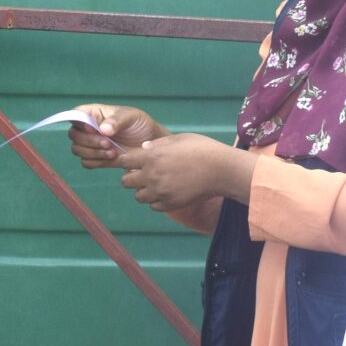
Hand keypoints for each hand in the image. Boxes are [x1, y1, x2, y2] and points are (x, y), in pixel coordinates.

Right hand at [68, 104, 165, 167]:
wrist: (149, 143)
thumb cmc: (139, 124)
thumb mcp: (131, 117)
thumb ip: (117, 121)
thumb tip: (103, 129)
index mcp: (94, 113)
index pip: (75, 114)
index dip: (79, 123)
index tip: (93, 129)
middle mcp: (88, 127)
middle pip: (74, 135)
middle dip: (90, 142)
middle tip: (108, 144)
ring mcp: (91, 143)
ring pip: (77, 149)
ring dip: (93, 153)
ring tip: (113, 152)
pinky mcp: (95, 157)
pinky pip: (86, 162)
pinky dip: (96, 162)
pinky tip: (111, 158)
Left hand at [119, 132, 236, 213]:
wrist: (221, 170)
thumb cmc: (202, 149)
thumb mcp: (178, 139)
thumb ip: (158, 144)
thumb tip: (143, 148)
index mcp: (151, 157)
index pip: (123, 161)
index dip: (127, 160)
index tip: (134, 161)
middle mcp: (152, 175)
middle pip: (126, 182)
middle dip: (132, 177)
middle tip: (144, 174)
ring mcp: (160, 192)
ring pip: (139, 196)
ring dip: (144, 191)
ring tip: (157, 184)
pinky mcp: (170, 204)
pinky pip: (154, 206)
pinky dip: (157, 201)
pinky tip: (167, 192)